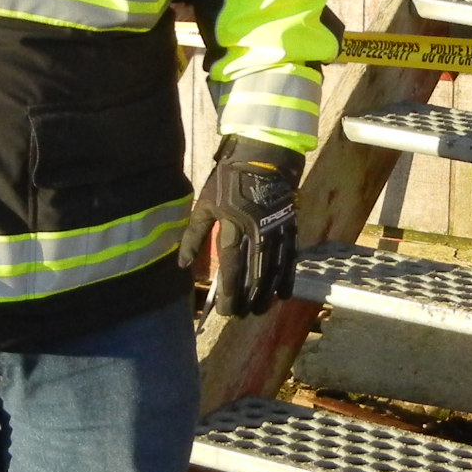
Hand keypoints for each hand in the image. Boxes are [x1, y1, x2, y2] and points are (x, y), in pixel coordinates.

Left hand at [180, 139, 303, 316]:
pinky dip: (286, 278)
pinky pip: (289, 258)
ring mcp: (275, 229)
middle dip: (246, 298)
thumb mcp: (206, 203)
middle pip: (252, 273)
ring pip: (272, 270)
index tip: (225, 309)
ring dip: (266, 293)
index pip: (230, 265)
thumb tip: (182, 265)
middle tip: (240, 316)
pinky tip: (283, 295)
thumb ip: (194, 235)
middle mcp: (256, 231)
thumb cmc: (229, 178)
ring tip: (259, 310)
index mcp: (232, 224)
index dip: (228, 290)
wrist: (265, 155)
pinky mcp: (289, 227)